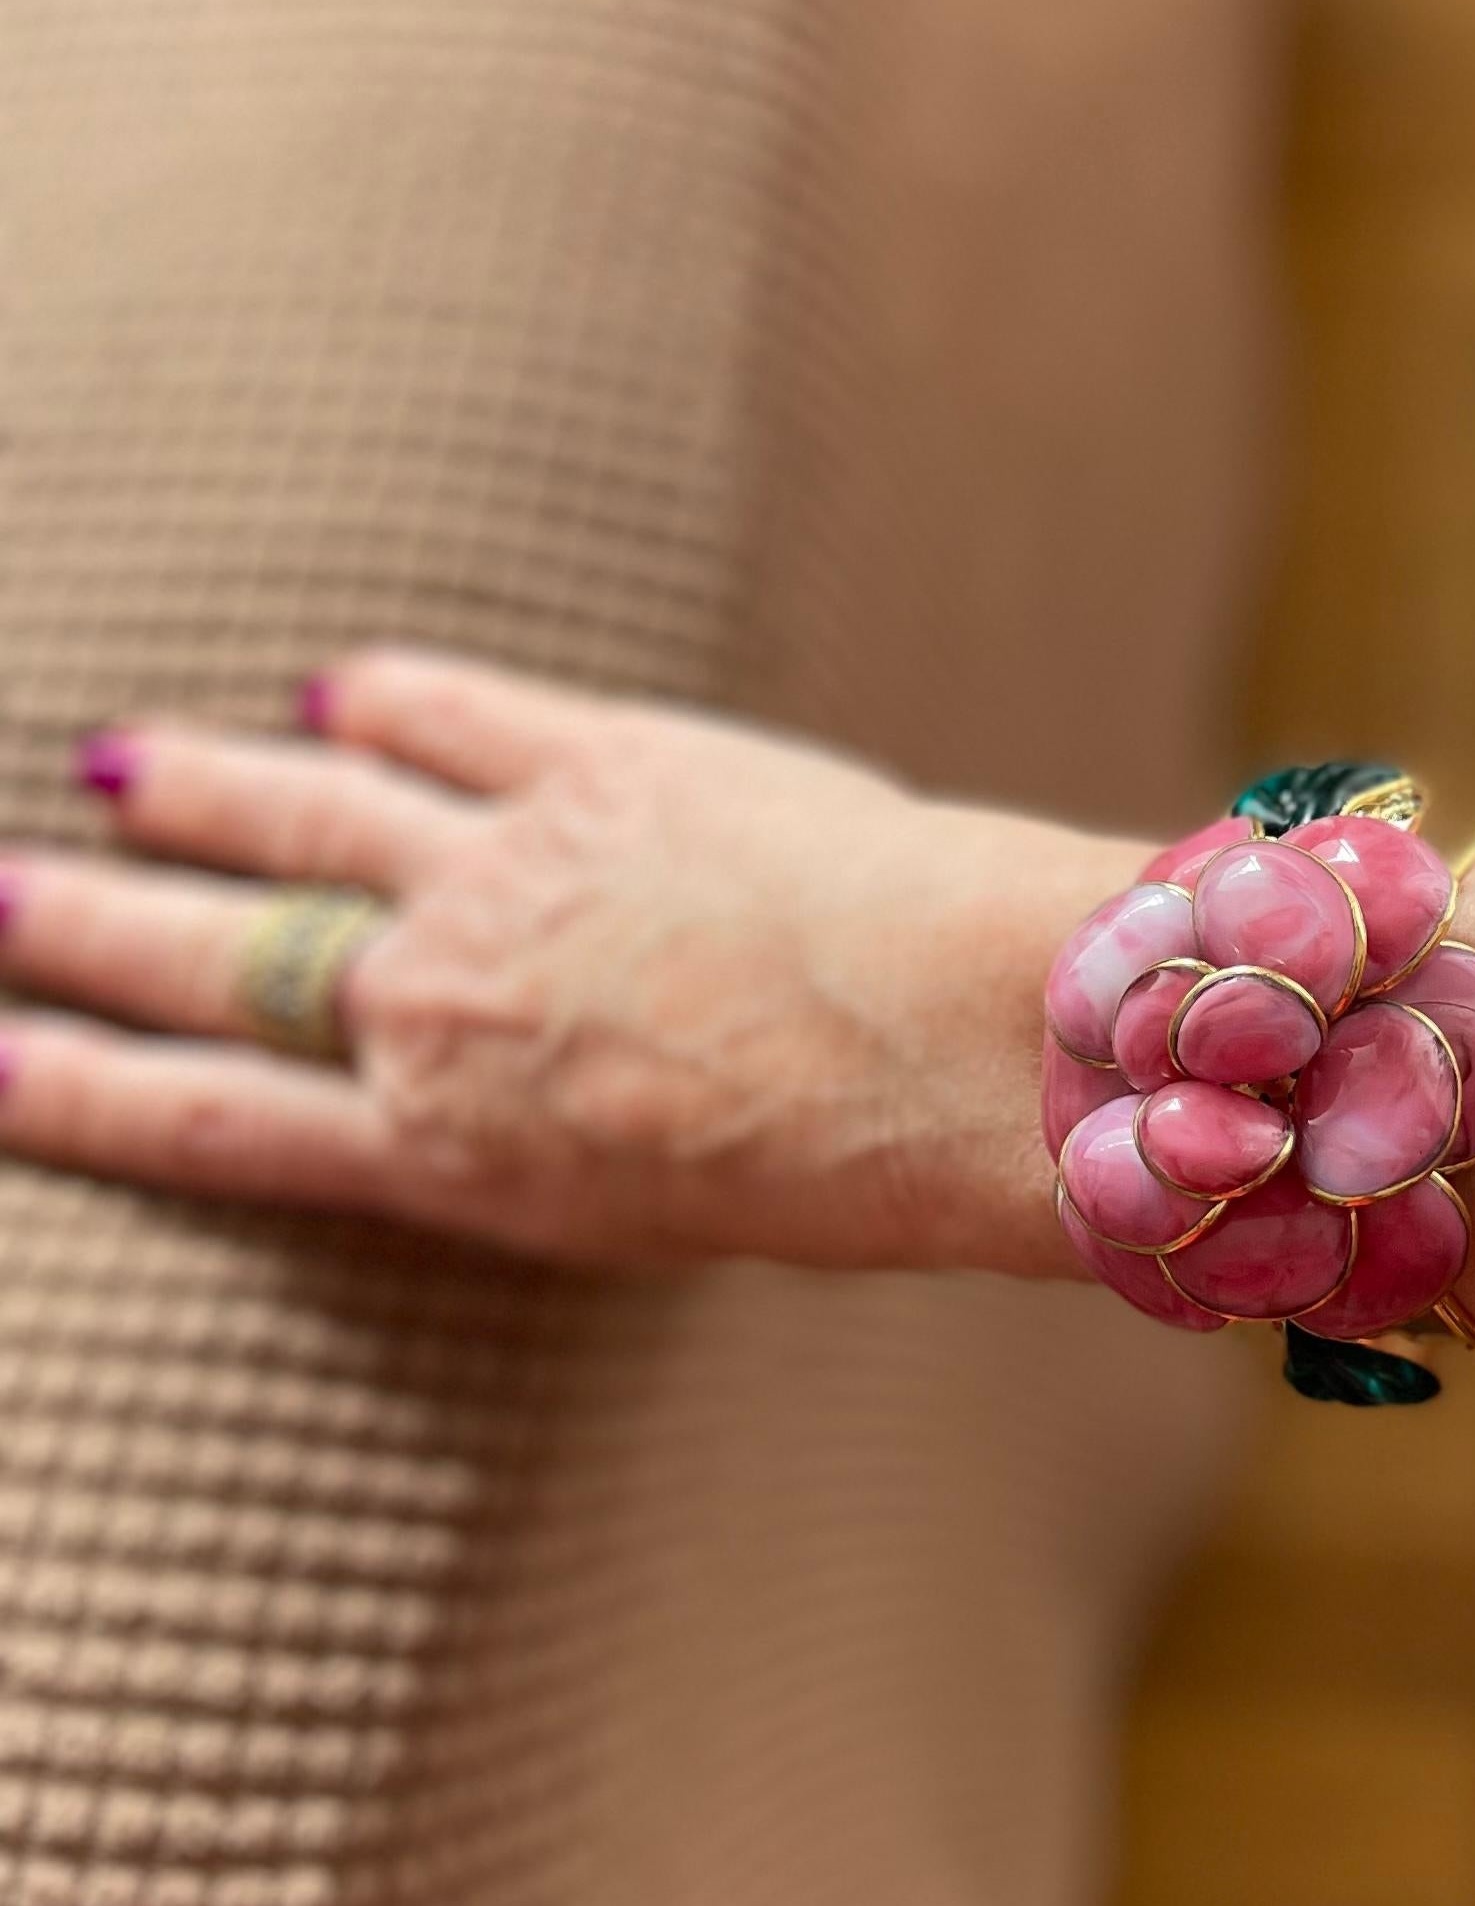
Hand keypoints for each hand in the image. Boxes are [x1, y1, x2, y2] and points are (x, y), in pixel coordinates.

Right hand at [0, 651, 1131, 1275]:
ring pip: (305, 815)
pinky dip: (389, 699)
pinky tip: (333, 688)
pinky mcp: (601, 765)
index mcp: (450, 1153)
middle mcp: (440, 1010)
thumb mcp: (661, 1216)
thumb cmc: (847, 1169)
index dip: (80, 1090)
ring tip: (115, 771)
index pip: (212, 1120)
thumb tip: (523, 1102)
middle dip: (86, 927)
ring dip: (201, 791)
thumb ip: (556, 1146)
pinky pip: (458, 717)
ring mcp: (507, 874)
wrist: (955, 1048)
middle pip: (217, 958)